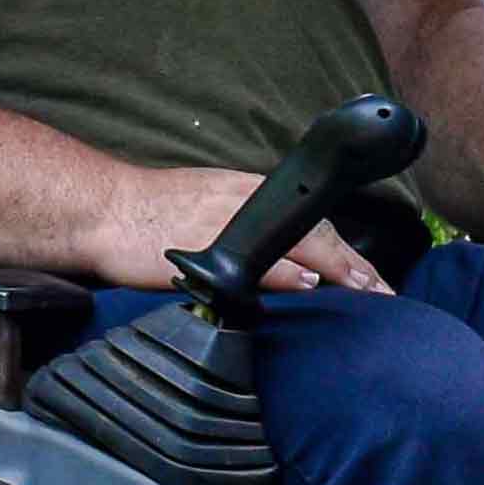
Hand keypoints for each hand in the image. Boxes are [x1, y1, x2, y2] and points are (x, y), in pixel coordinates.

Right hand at [83, 167, 396, 295]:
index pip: (309, 221)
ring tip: (364, 292)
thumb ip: (242, 228)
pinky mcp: (203, 246)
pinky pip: (253, 259)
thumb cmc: (148, 211)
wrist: (101, 209)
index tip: (372, 278)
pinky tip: (306, 286)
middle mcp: (243, 201)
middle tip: (383, 292)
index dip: (345, 251)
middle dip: (352, 264)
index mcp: (245, 192)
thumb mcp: (205, 205)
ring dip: (333, 267)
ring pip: (293, 242)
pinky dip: (283, 272)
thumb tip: (277, 265)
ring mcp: (224, 222)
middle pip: (312, 231)